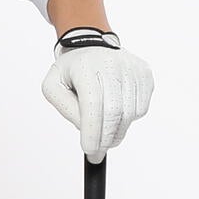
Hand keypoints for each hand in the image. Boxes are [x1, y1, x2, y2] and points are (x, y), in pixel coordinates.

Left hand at [41, 38, 153, 162]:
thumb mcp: (53, 87)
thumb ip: (66, 109)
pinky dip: (128, 119)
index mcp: (86, 66)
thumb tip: (87, 129)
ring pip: (130, 114)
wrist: (92, 47)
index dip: (93, 131)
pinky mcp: (145, 75)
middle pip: (114, 112)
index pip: (93, 104)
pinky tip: (115, 111)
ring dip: (116, 131)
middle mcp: (112, 64)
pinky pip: (140, 108)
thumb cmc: (71, 71)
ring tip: (103, 130)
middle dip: (105, 138)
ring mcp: (132, 69)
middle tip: (97, 151)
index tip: (90, 150)